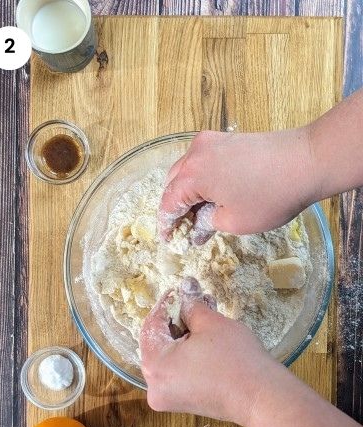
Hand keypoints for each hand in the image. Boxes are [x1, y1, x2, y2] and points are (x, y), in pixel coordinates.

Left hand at [140, 278, 276, 426]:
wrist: (262, 398)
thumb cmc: (235, 359)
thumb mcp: (210, 323)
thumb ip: (191, 304)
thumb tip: (186, 287)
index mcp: (155, 366)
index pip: (151, 326)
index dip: (166, 305)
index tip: (177, 291)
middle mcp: (155, 386)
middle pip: (160, 342)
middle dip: (179, 318)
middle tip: (194, 299)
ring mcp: (169, 397)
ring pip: (171, 355)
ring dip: (187, 334)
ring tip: (205, 313)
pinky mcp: (185, 402)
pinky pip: (180, 370)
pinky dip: (190, 352)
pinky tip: (206, 335)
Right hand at [159, 127, 317, 241]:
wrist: (307, 161)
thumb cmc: (270, 196)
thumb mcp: (235, 221)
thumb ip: (207, 224)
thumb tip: (197, 229)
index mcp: (192, 175)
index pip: (168, 202)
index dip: (166, 224)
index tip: (169, 240)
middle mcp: (195, 153)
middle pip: (173, 183)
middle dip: (175, 206)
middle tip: (184, 228)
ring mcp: (211, 141)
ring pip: (187, 170)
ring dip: (188, 192)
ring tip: (198, 214)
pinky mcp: (226, 139)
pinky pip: (202, 160)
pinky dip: (201, 178)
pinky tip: (212, 194)